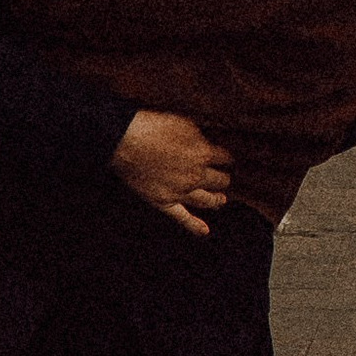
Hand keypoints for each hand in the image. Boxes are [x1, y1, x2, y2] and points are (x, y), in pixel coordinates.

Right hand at [109, 110, 232, 239]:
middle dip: (223, 179)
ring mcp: (181, 192)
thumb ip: (200, 139)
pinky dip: (195, 225)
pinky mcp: (165, 202)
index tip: (227, 159)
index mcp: (203, 154)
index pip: (223, 158)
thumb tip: (207, 147)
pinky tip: (204, 231)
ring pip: (206, 200)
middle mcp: (196, 176)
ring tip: (221, 200)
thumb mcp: (185, 125)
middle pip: (218, 180)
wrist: (128, 142)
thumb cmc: (154, 129)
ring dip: (216, 200)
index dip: (226, 157)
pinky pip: (183, 217)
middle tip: (225, 179)